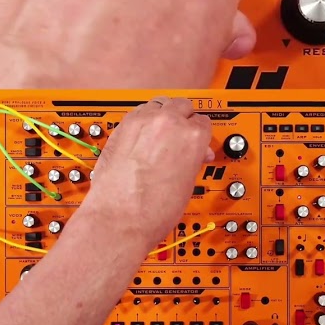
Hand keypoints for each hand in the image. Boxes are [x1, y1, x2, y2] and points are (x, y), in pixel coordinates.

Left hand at [76, 98, 213, 249]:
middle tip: (180, 134)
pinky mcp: (121, 127)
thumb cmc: (152, 212)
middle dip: (183, 119)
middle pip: (182, 106)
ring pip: (158, 104)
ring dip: (162, 116)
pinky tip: (142, 136)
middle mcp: (168, 123)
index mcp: (193, 138)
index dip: (200, 135)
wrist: (120, 220)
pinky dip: (142, 121)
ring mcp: (142, 122)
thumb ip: (193, 162)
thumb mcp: (187, 186)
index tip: (196, 140)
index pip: (203, 123)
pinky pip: (137, 113)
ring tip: (160, 133)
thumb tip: (193, 156)